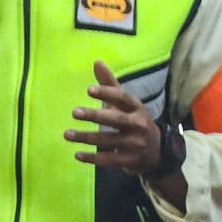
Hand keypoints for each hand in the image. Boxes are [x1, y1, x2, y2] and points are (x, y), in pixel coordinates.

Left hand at [66, 60, 165, 175]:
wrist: (155, 152)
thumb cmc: (134, 121)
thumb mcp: (125, 104)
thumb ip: (110, 84)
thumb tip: (96, 61)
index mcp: (136, 107)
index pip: (122, 98)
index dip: (107, 93)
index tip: (88, 90)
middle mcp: (138, 124)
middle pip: (115, 119)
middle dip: (95, 116)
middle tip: (74, 112)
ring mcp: (135, 144)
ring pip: (108, 140)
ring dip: (86, 138)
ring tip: (67, 134)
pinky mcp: (129, 160)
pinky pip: (108, 159)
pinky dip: (92, 158)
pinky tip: (77, 154)